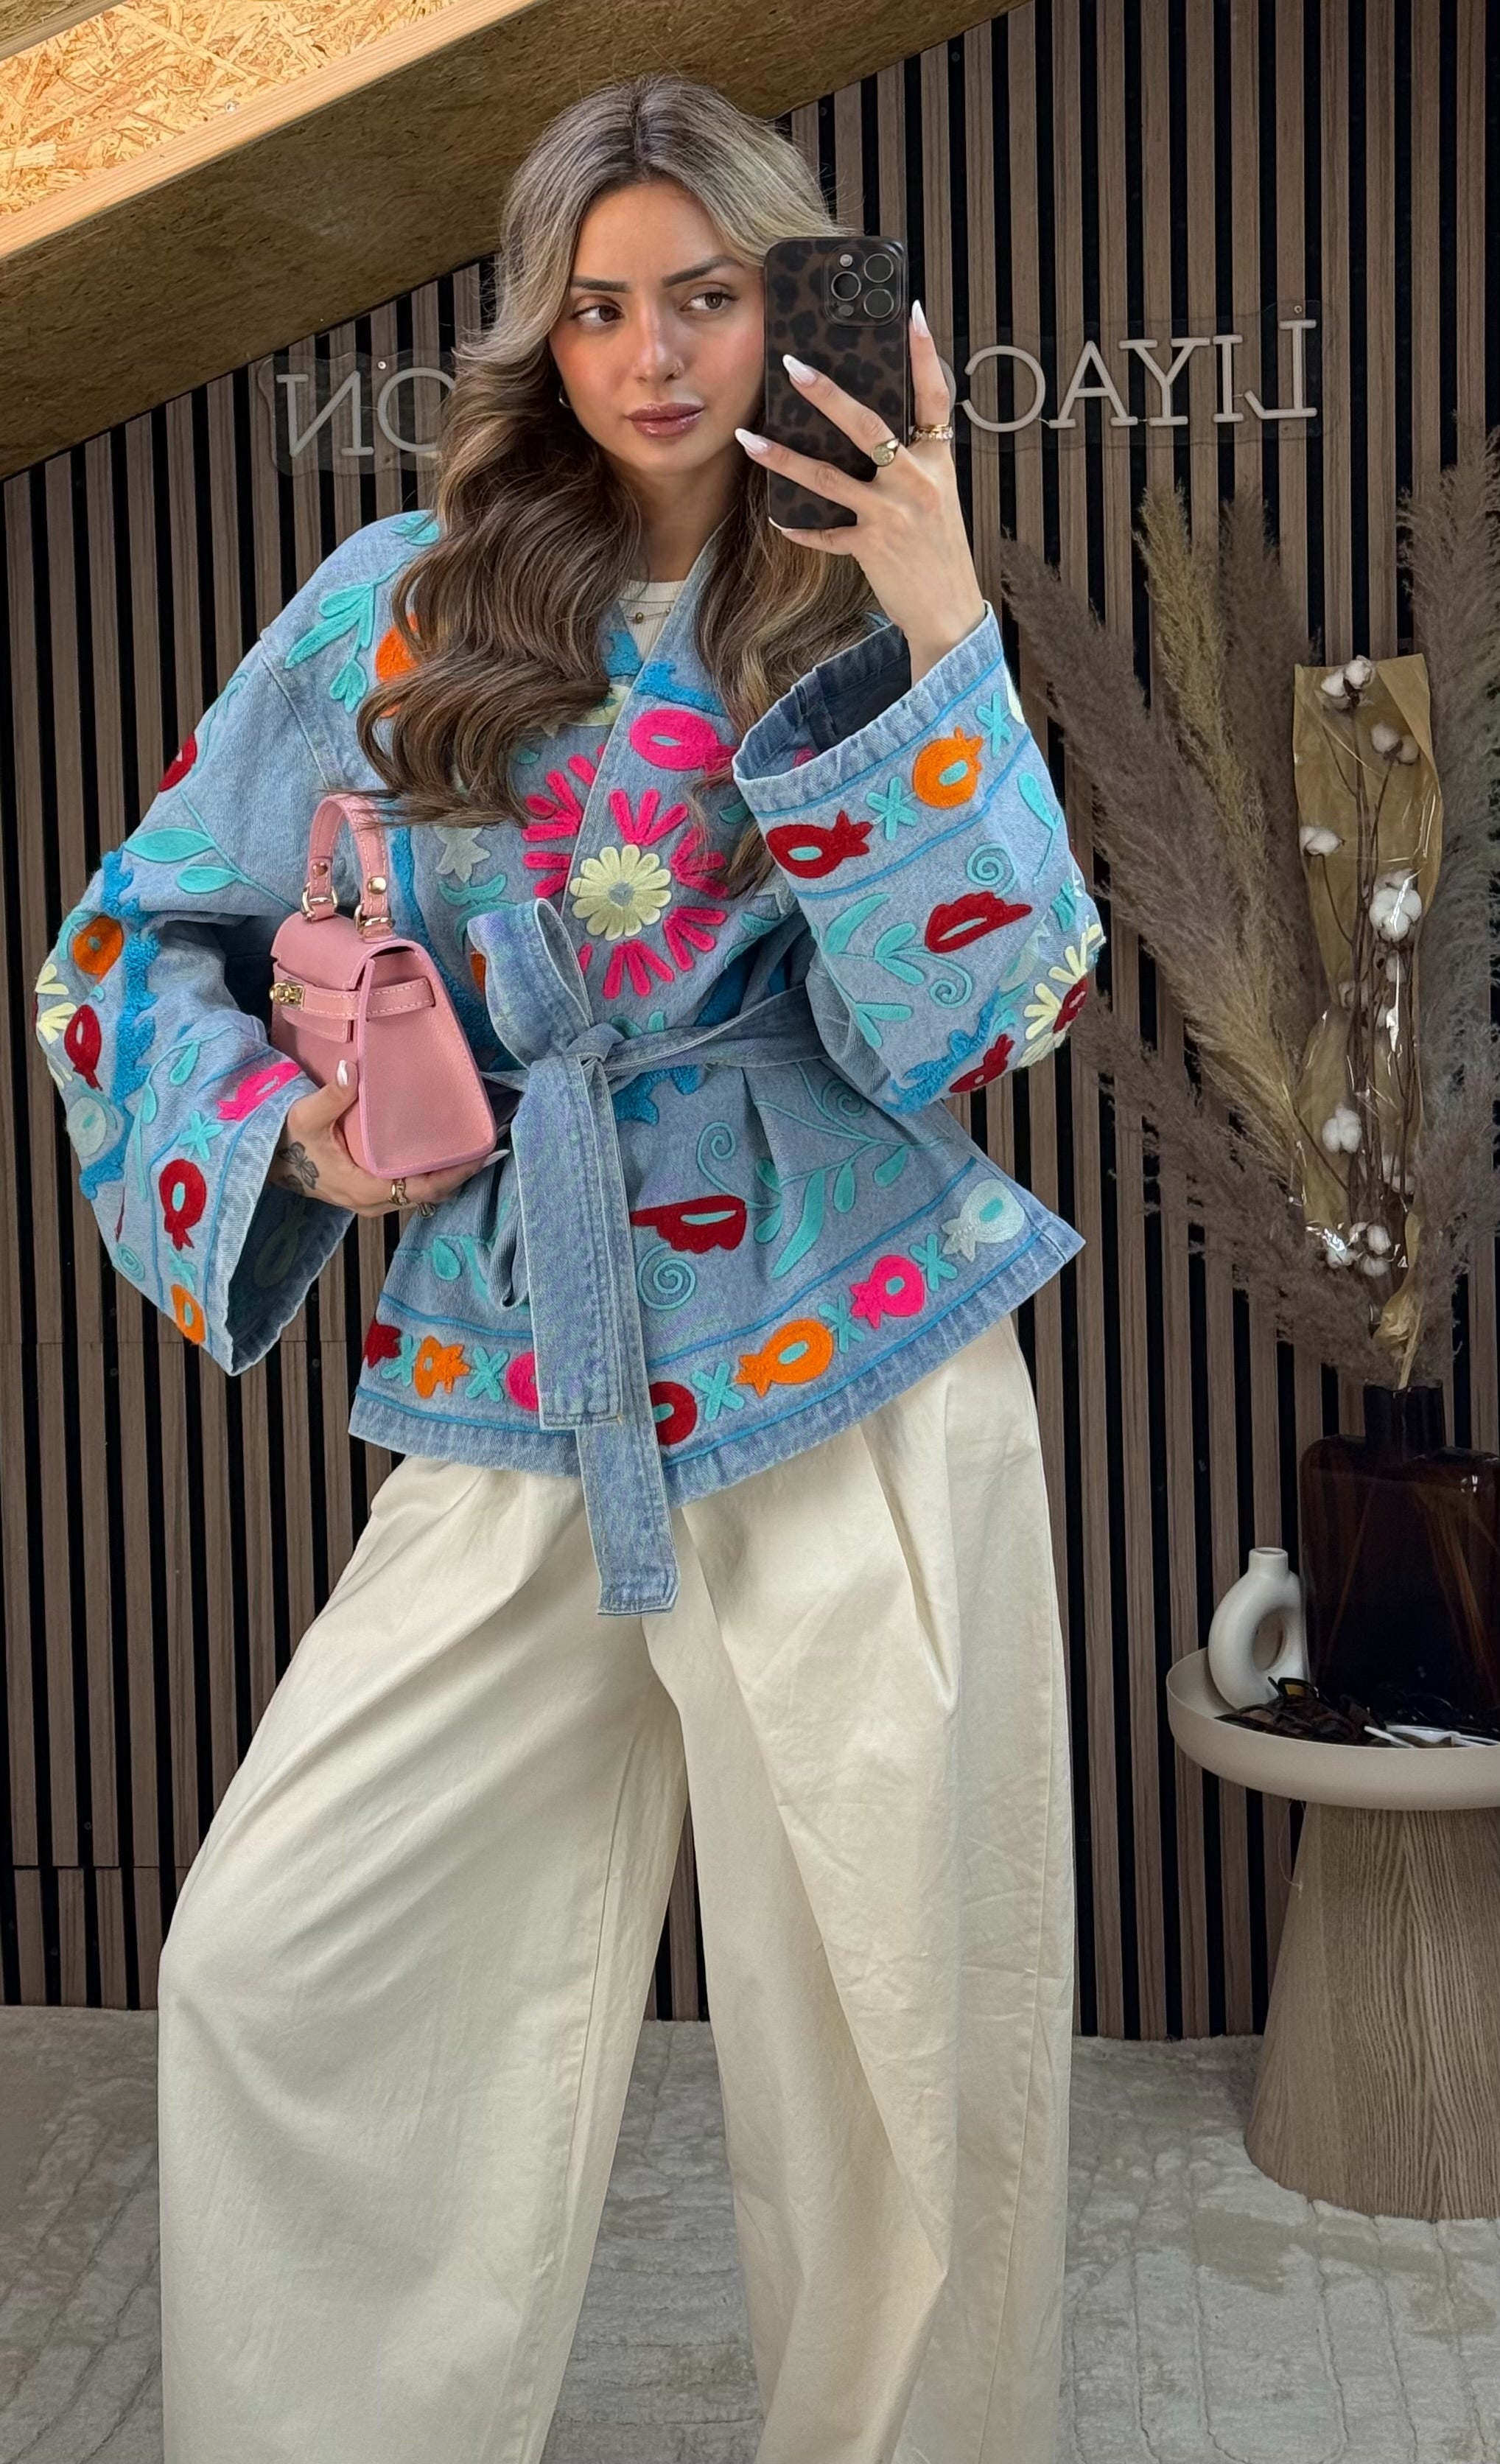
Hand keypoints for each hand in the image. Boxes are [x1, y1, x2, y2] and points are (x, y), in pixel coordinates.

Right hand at [267, 1075, 486, 1217]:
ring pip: (419, 1195)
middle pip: (428, 1195)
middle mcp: (373, 1201)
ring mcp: (371, 1200)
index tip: (480, 1155)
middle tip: (486, 1147)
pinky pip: (408, 1190)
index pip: (421, 1189)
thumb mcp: (305, 1115)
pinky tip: (444, 1155)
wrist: (268, 1160)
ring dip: (446, 1177)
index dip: (454, 1175)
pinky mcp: (369, 1193)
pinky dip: (429, 1176)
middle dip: (458, 1175)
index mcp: (364, 1187)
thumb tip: (355, 1069)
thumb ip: (333, 1095)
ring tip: (473, 1150)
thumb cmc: (287, 1140)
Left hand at [733, 299, 986, 679]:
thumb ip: (911, 461)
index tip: (910, 311)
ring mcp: (893, 515)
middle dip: (827, 394)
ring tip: (748, 438)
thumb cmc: (939, 551)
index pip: (935, 395)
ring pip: (829, 476)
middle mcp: (917, 482)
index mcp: (938, 461)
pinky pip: (825, 532)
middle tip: (792, 363)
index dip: (924, 352)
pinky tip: (777, 517)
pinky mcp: (871, 548)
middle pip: (868, 426)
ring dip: (783, 457)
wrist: (950, 614)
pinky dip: (800, 526)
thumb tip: (870, 427)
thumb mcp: (936, 497)